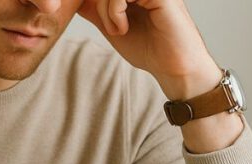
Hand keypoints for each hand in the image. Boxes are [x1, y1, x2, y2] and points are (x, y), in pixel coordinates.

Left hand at [77, 0, 221, 99]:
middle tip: (109, 27)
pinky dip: (114, 10)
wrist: (174, 69)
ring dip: (106, 9)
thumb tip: (77, 1)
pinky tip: (123, 28)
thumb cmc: (150, 50)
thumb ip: (98, 12)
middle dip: (100, 4)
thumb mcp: (114, 27)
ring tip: (116, 29)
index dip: (97, 2)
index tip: (99, 20)